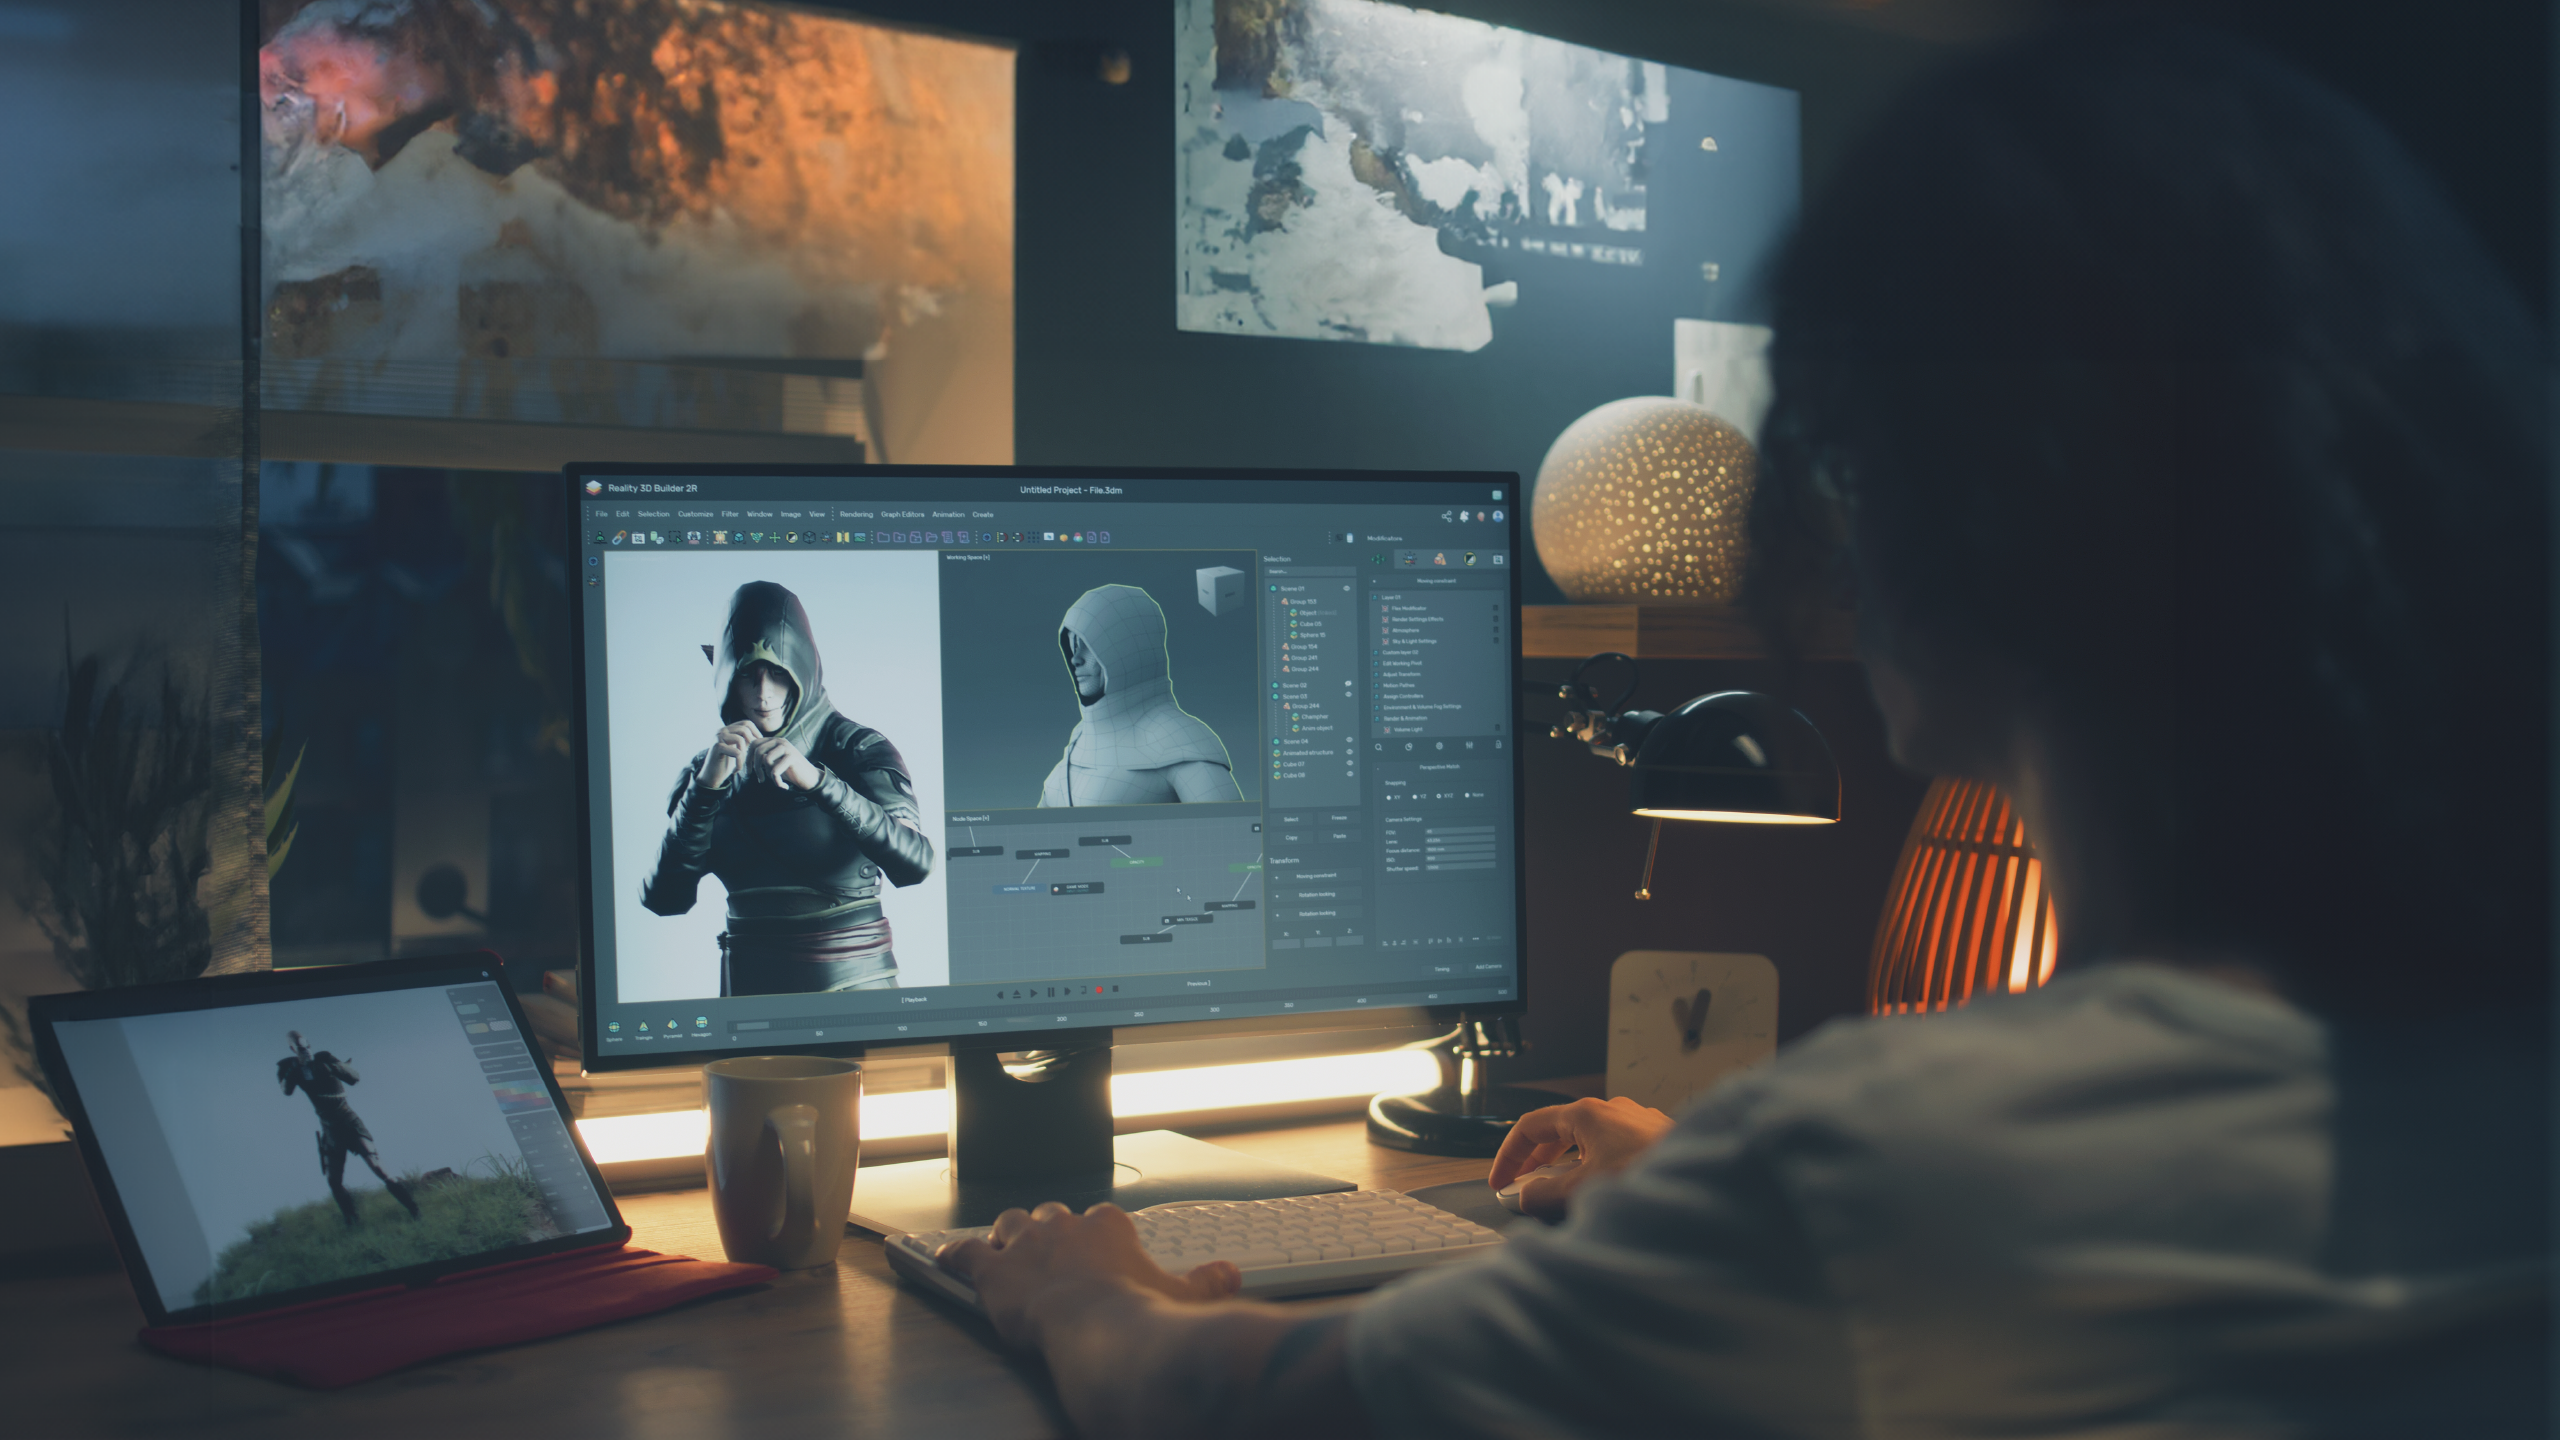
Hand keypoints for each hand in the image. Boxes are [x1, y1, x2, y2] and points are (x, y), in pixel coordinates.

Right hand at [700, 722, 760, 786]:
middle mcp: (722, 730)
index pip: (746, 723)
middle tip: (751, 758)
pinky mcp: (717, 747)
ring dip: (744, 754)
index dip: (756, 733)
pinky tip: (735, 770)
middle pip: (744, 729)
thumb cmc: (727, 764)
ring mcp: (718, 737)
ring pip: (740, 739)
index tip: (758, 746)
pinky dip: (739, 763)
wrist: (712, 777)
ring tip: (741, 764)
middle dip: (751, 744)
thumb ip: (746, 741)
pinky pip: (736, 752)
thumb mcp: (739, 750)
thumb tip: (761, 737)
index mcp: (728, 729)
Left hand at [750, 734, 820, 790]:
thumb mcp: (773, 763)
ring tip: (775, 781)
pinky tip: (783, 786)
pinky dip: (777, 781)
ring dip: (768, 774)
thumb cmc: (790, 771)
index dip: (748, 757)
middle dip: (755, 768)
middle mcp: (780, 741)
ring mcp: (787, 747)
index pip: (754, 743)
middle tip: (760, 779)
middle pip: (758, 751)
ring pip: (766, 760)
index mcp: (774, 741)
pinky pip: (775, 770)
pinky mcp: (792, 757)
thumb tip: (746, 759)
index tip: (749, 771)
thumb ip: (762, 758)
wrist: (809, 778)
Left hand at [938, 1202, 1240, 1351]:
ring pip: (1007, 1225)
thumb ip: (1206, 1280)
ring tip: (1004, 1253)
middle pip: (1048, 1215)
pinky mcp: (994, 1272)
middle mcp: (1064, 1223)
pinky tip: (943, 1259)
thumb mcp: (1182, 1294)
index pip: (1096, 1219)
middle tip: (1048, 1258)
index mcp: (1107, 1224)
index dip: (1090, 1238)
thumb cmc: (1139, 1312)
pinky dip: (953, 1256)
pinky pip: (964, 1254)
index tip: (1093, 1255)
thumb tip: (1229, 1274)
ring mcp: (1025, 1244)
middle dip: (1046, 1233)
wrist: (1099, 1328)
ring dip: (1004, 1239)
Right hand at [1488, 1096, 1675, 1218]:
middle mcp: (1611, 1110)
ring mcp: (1636, 1122)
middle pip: (1557, 1132)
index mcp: (1587, 1113)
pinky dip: (1595, 1167)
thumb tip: (1526, 1196)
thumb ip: (1544, 1194)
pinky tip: (1602, 1191)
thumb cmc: (1650, 1177)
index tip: (1500, 1182)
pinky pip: (1613, 1149)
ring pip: (1588, 1140)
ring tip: (1560, 1192)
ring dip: (1567, 1166)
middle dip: (1536, 1161)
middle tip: (1522, 1187)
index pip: (1529, 1127)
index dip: (1508, 1156)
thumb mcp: (1583, 1191)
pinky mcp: (1655, 1138)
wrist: (1709, 1181)